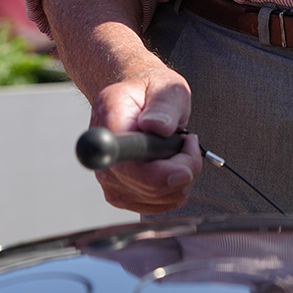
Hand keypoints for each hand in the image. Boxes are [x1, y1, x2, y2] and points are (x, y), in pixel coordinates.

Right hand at [90, 62, 201, 214]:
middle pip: (150, 187)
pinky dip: (177, 187)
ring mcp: (110, 181)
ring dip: (182, 177)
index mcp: (109, 122)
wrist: (136, 103)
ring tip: (178, 147)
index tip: (185, 166)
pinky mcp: (122, 195)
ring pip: (160, 199)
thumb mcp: (165, 88)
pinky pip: (161, 204)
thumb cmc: (151, 92)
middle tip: (188, 140)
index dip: (159, 174)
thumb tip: (157, 127)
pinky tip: (172, 164)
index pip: (128, 165)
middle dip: (183, 167)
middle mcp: (103, 158)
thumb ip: (163, 105)